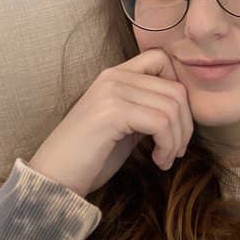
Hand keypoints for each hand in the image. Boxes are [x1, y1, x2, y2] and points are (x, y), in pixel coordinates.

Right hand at [28, 48, 193, 197]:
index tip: (175, 123)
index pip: (162, 59)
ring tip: (165, 159)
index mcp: (116, 74)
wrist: (53, 179)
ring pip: (172, 107)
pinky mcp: (112, 112)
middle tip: (177, 150)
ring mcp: (112, 91)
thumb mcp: (125, 124)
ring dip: (177, 139)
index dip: (179, 89)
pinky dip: (168, 145)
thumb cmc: (90, 156)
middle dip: (185, 124)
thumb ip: (147, 107)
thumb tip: (182, 108)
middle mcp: (114, 76)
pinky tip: (158, 161)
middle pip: (175, 88)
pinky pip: (161, 122)